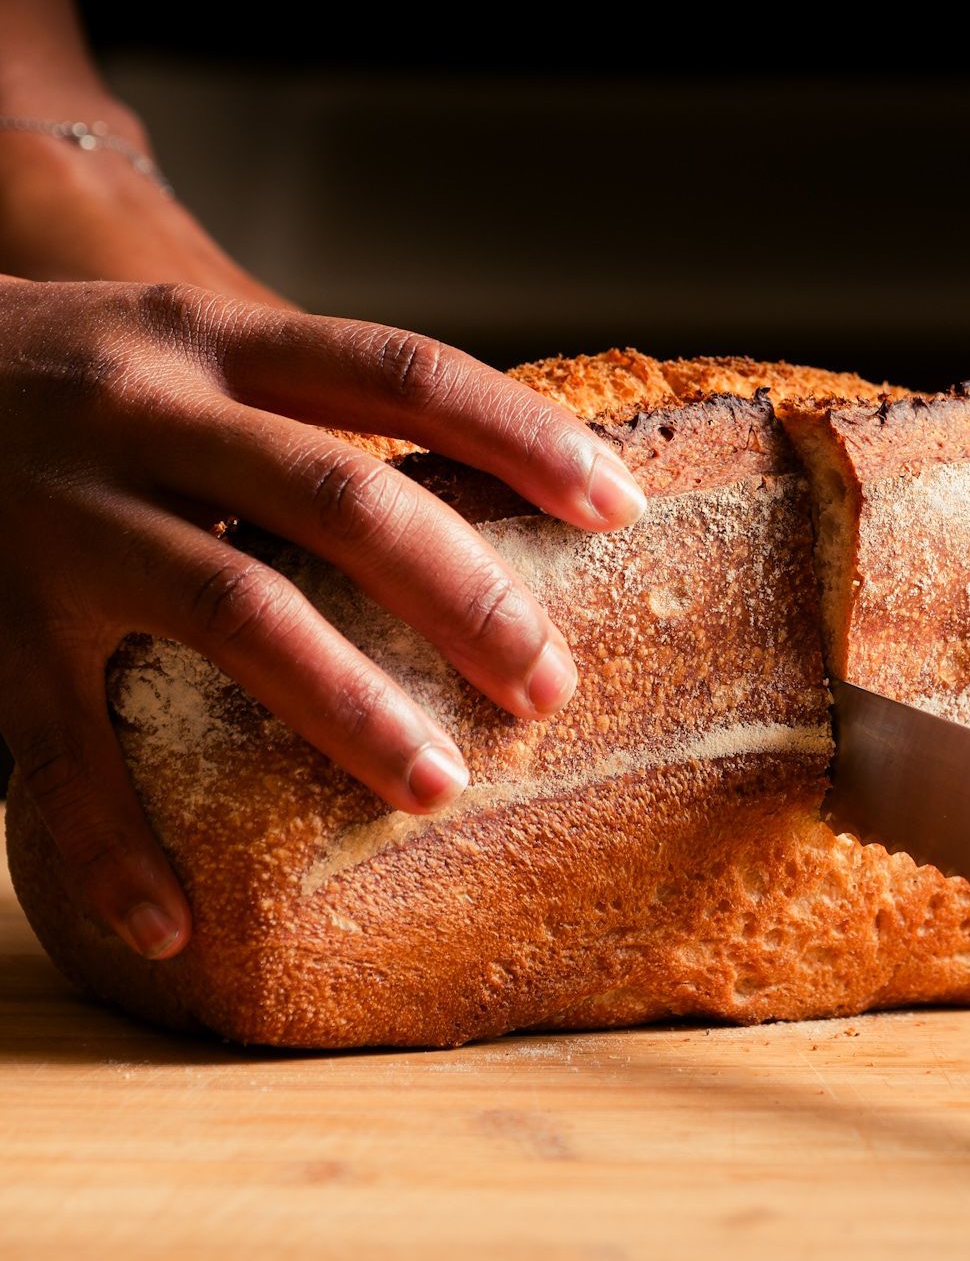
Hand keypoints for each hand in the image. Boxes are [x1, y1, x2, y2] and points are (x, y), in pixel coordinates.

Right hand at [0, 277, 646, 961]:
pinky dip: (114, 844)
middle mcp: (144, 413)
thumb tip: (480, 472)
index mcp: (214, 340)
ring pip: (230, 609)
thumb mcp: (183, 343)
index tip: (621, 506)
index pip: (399, 371)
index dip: (519, 435)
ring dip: (345, 706)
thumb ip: (301, 404)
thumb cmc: (66, 371)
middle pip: (336, 497)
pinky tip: (179, 919)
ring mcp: (63, 520)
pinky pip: (57, 750)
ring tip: (435, 786)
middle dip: (462, 592)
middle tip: (549, 683)